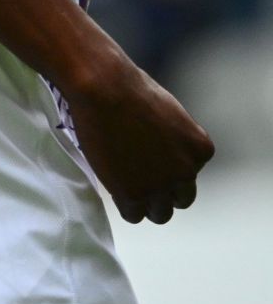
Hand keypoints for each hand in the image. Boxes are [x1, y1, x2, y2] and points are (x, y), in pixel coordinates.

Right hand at [63, 57, 213, 223]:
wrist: (104, 89)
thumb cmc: (129, 89)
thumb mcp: (168, 114)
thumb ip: (172, 139)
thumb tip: (158, 150)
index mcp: (200, 149)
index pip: (189, 173)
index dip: (166, 168)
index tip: (148, 159)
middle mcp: (187, 171)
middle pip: (181, 198)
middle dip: (162, 191)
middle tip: (138, 177)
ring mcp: (161, 186)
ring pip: (160, 213)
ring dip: (145, 202)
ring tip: (124, 185)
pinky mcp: (133, 194)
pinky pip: (133, 214)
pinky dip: (124, 204)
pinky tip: (112, 186)